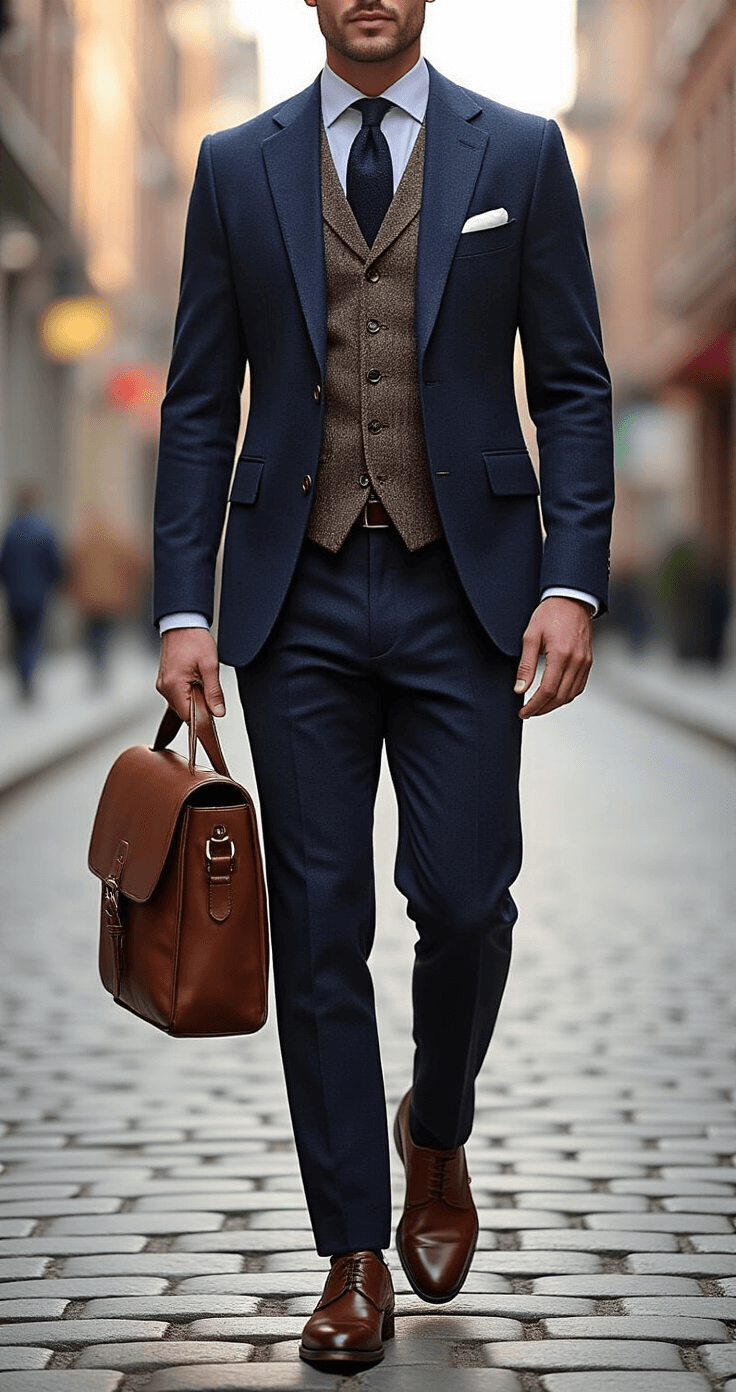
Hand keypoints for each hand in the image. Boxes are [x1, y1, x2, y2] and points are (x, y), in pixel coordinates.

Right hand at [156, 627, 225, 722]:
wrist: (182, 623)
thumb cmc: (194, 639)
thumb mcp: (210, 666)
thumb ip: (214, 692)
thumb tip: (218, 712)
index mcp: (174, 685)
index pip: (187, 716)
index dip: (202, 718)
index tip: (213, 713)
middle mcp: (164, 687)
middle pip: (183, 711)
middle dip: (198, 707)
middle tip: (210, 692)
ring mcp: (162, 683)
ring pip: (180, 703)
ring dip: (193, 699)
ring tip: (201, 681)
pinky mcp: (164, 680)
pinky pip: (176, 695)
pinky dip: (187, 693)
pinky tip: (194, 681)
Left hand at [515, 597, 593, 719]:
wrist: (572, 599)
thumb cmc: (550, 614)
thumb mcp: (531, 636)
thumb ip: (526, 665)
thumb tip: (519, 689)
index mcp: (561, 655)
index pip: (547, 690)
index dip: (534, 705)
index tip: (523, 712)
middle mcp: (577, 661)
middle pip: (560, 697)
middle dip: (542, 709)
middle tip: (528, 713)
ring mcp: (585, 662)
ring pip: (571, 695)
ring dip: (554, 705)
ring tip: (539, 707)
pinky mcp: (589, 661)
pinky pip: (579, 686)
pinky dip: (566, 696)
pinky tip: (554, 696)